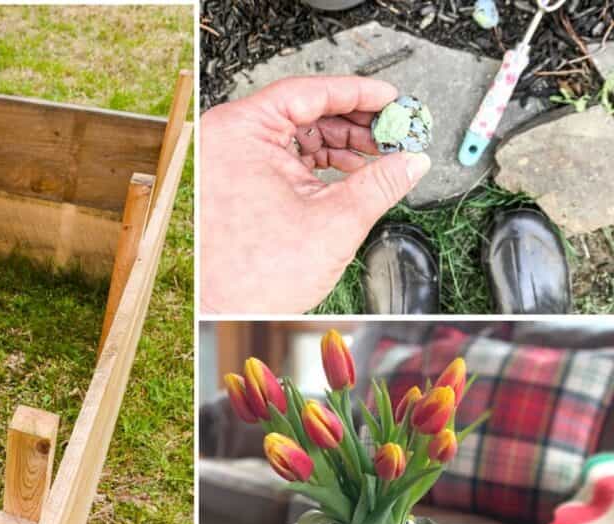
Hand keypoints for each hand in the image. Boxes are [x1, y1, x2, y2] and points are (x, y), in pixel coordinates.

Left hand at [200, 76, 430, 313]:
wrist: (227, 314)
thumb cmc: (255, 277)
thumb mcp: (334, 222)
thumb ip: (380, 184)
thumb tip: (412, 162)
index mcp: (240, 133)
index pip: (309, 93)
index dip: (358, 94)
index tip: (390, 99)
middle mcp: (229, 142)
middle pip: (304, 113)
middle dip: (354, 124)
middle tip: (392, 132)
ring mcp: (231, 163)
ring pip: (297, 138)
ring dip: (340, 147)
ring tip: (378, 158)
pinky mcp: (239, 185)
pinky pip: (285, 161)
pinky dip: (318, 166)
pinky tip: (350, 174)